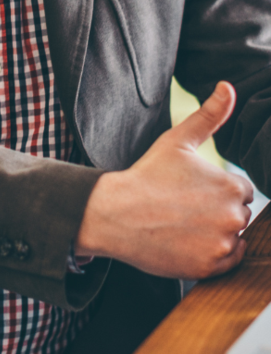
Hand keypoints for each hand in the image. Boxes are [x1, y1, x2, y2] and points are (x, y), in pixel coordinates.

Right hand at [76, 82, 252, 279]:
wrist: (114, 213)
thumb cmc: (145, 176)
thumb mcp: (176, 141)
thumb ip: (209, 115)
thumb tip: (228, 87)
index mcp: (230, 185)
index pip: (239, 191)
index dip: (214, 191)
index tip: (188, 192)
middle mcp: (232, 215)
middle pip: (238, 215)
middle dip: (216, 212)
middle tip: (181, 209)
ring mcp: (222, 243)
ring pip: (233, 238)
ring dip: (214, 233)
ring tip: (182, 225)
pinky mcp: (210, 266)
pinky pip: (227, 262)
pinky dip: (210, 254)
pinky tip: (185, 241)